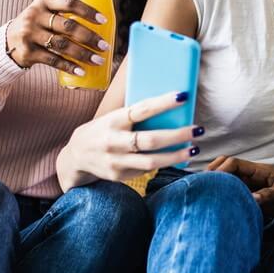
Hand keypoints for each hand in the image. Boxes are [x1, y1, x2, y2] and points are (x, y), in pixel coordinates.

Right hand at [5, 0, 109, 73]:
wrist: (7, 41)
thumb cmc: (36, 25)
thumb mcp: (44, 12)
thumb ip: (64, 13)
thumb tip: (100, 25)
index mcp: (43, 2)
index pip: (69, 3)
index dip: (88, 11)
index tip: (103, 20)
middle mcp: (35, 16)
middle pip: (68, 26)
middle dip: (89, 37)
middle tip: (104, 46)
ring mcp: (29, 34)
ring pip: (62, 45)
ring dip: (82, 54)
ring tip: (98, 60)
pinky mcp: (28, 52)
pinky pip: (53, 60)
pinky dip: (68, 66)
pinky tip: (81, 71)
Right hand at [57, 90, 201, 190]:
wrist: (75, 156)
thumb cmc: (103, 130)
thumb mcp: (112, 117)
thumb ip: (134, 115)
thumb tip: (169, 108)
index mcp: (113, 120)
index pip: (142, 109)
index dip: (163, 103)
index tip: (183, 96)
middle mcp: (113, 142)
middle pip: (151, 140)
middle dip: (178, 135)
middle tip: (198, 129)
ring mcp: (116, 161)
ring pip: (151, 161)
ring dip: (176, 156)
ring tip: (194, 148)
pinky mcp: (119, 176)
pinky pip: (146, 170)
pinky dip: (163, 164)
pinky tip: (177, 158)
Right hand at [207, 156, 273, 219]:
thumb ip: (270, 195)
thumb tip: (252, 199)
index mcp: (260, 170)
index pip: (234, 163)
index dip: (221, 170)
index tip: (213, 183)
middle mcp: (252, 175)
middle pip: (225, 167)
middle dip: (212, 174)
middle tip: (202, 188)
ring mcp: (251, 185)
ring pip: (227, 179)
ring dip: (217, 184)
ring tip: (204, 196)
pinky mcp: (251, 196)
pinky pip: (233, 192)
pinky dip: (224, 195)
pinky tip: (217, 204)